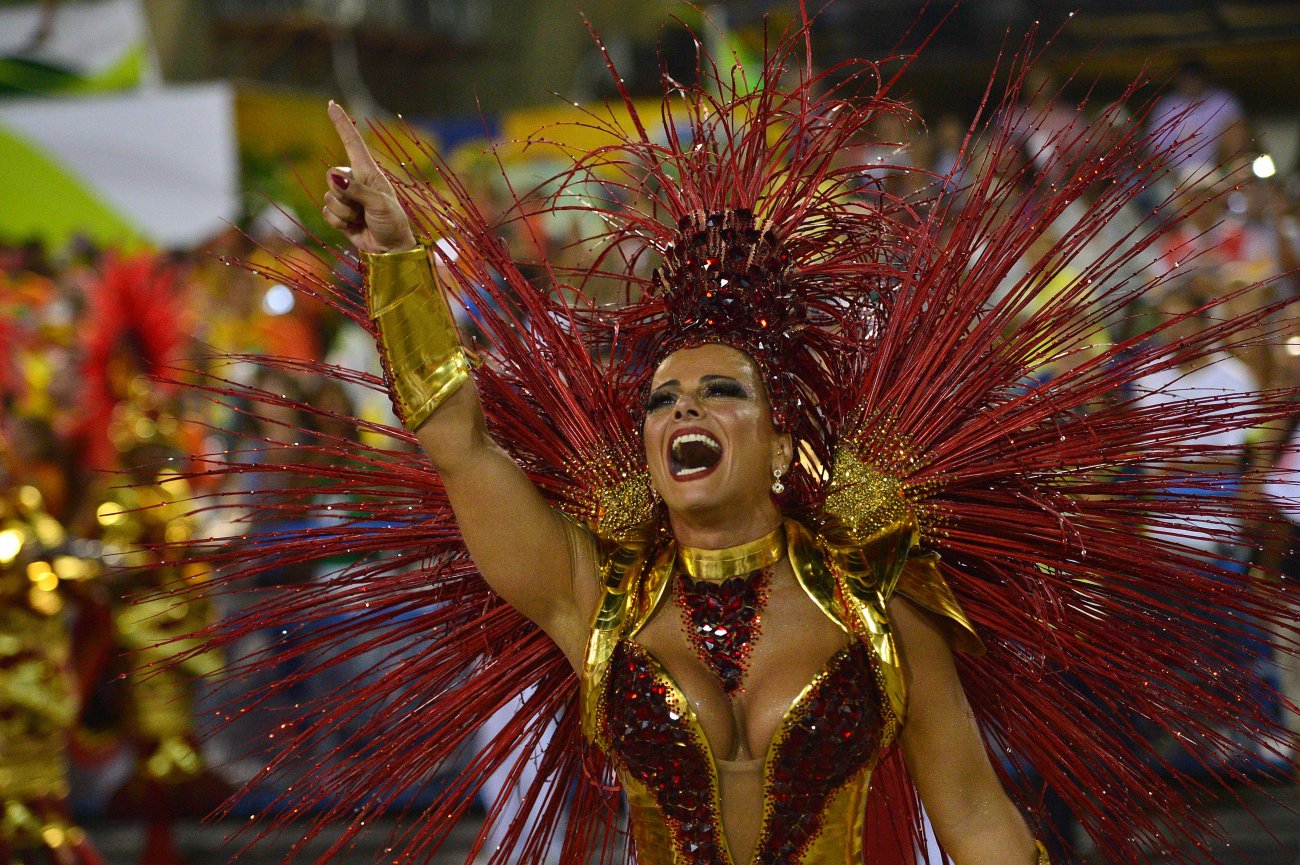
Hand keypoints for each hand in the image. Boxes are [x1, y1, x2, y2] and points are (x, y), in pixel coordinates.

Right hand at [323, 101, 418, 254]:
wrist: (390, 251)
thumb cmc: (393, 224)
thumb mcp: (380, 204)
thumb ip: (357, 191)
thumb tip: (335, 179)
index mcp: (369, 173)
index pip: (352, 143)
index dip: (342, 124)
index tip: (331, 104)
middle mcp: (355, 182)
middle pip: (332, 176)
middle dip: (345, 196)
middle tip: (364, 209)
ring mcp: (346, 198)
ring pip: (329, 198)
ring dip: (345, 213)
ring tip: (362, 219)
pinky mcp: (339, 214)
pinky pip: (327, 213)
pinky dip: (339, 223)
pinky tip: (354, 227)